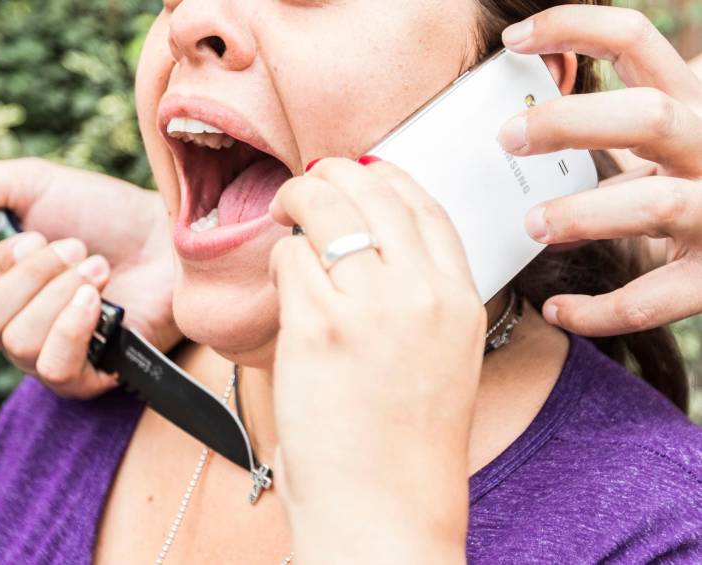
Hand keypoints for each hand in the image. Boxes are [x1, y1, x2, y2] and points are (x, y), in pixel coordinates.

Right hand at [0, 158, 178, 397]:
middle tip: (78, 248)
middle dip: (36, 273)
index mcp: (1, 287)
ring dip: (62, 293)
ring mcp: (53, 354)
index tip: (34, 237)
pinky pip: (55, 369)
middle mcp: (19, 327)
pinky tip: (99, 301)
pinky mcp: (91, 375)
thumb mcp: (33, 182)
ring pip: (18, 341)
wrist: (173, 237)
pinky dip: (72, 328)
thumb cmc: (109, 213)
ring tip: (100, 268)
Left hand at [268, 157, 484, 563]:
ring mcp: (371, 308)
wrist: (383, 510)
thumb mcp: (444, 356)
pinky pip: (288, 258)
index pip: (424, 203)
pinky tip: (282, 285)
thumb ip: (420, 294)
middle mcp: (421, 293)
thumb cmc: (407, 443)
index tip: (358, 172)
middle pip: (371, 188)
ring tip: (286, 219)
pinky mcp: (318, 329)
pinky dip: (278, 261)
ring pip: (323, 206)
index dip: (384, 175)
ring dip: (297, 203)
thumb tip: (372, 240)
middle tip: (307, 185)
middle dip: (331, 174)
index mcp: (459, 299)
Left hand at [498, 5, 701, 335]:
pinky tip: (557, 311)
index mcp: (693, 109)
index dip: (575, 28)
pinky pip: (650, 301)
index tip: (511, 41)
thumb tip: (531, 109)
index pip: (636, 43)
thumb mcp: (670, 140)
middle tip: (509, 139)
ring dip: (582, 215)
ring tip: (533, 224)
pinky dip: (597, 311)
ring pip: (653, 207)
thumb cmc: (696, 184)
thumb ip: (621, 126)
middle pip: (648, 117)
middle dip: (572, 122)